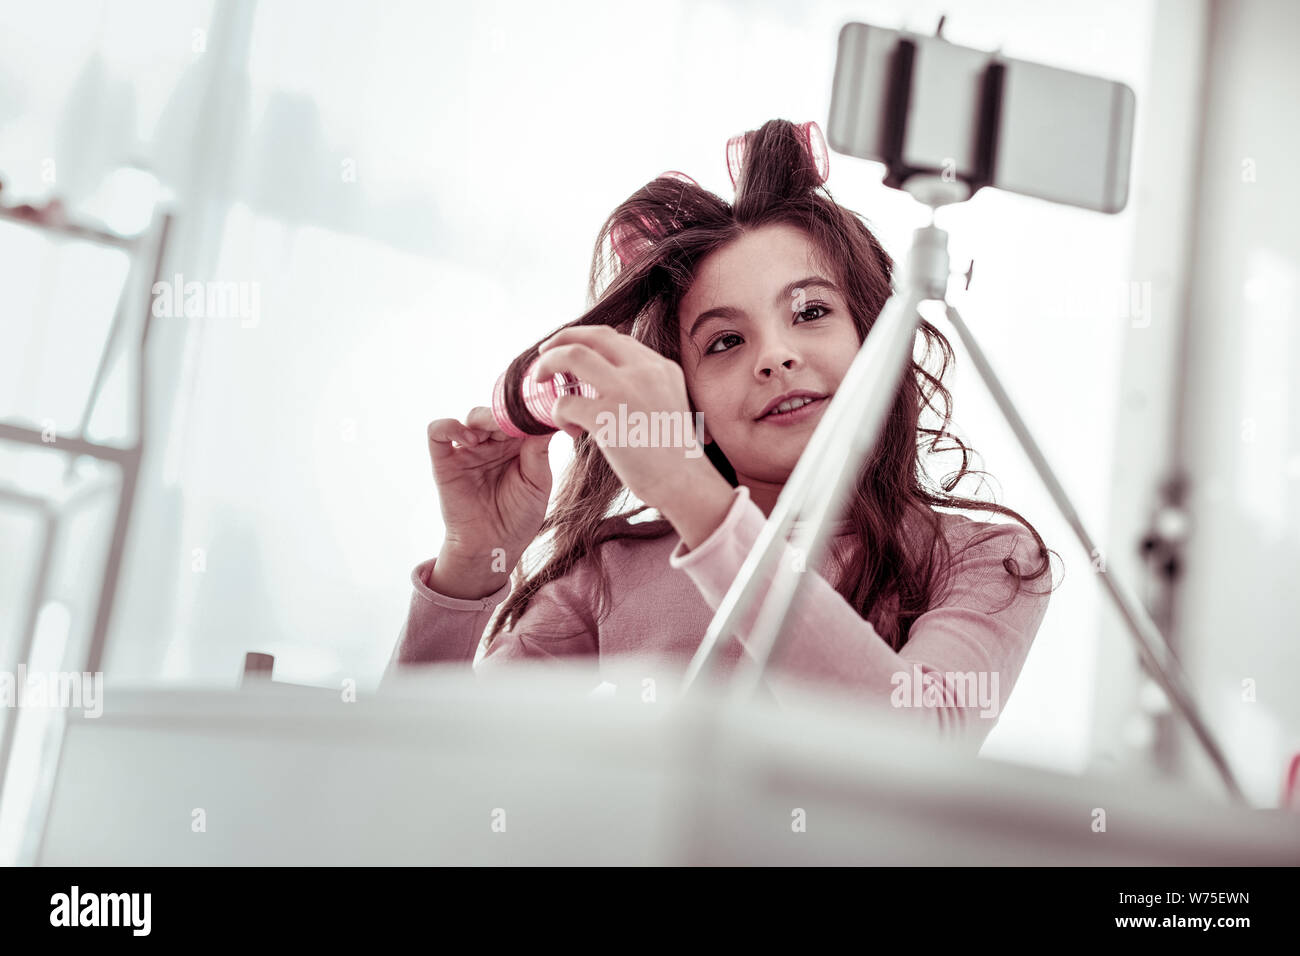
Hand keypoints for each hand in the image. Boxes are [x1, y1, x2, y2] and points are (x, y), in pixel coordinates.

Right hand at [424, 407, 554, 566]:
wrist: (493, 547)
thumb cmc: (519, 518)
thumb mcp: (538, 484)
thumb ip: (539, 452)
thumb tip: (546, 420)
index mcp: (517, 446)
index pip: (522, 417)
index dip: (530, 412)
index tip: (541, 411)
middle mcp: (492, 443)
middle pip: (498, 412)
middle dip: (509, 414)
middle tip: (518, 422)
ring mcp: (468, 450)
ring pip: (472, 416)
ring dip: (485, 419)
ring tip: (495, 435)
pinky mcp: (444, 460)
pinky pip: (437, 431)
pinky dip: (450, 426)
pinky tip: (471, 441)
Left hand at [534, 326, 708, 509]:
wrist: (685, 482)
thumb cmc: (673, 454)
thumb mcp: (669, 403)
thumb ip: (645, 386)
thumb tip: (608, 383)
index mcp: (660, 367)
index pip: (615, 339)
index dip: (586, 341)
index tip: (570, 352)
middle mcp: (644, 370)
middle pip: (592, 335)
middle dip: (561, 339)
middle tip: (543, 354)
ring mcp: (625, 390)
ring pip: (572, 355)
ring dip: (549, 363)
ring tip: (540, 379)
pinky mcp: (607, 417)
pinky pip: (565, 402)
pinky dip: (558, 413)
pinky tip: (568, 430)